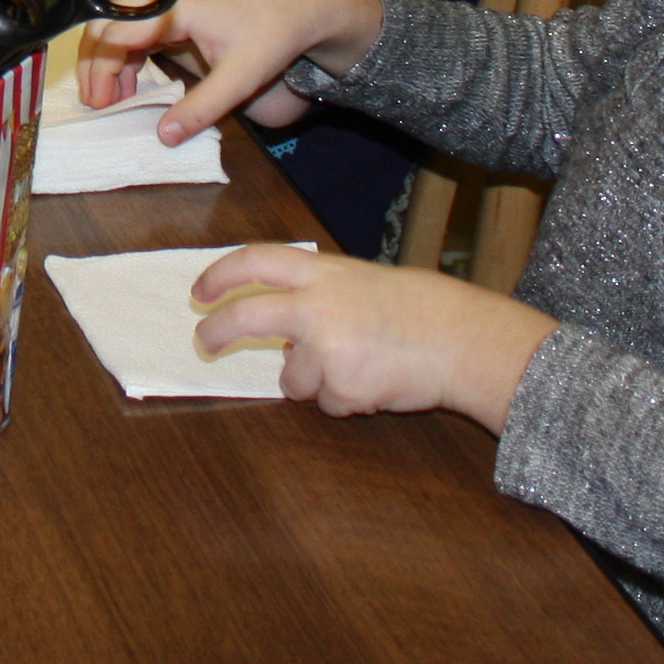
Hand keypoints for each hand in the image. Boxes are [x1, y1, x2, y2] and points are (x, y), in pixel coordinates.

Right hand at [80, 0, 380, 136]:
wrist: (299, 7)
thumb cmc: (272, 34)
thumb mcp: (240, 77)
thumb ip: (202, 108)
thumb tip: (163, 137)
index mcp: (174, 6)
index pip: (117, 32)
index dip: (102, 68)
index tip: (100, 103)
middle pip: (107, 26)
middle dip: (95, 65)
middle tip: (95, 105)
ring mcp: (167, 4)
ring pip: (118, 29)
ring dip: (108, 63)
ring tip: (109, 101)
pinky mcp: (174, 14)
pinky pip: (136, 33)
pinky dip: (125, 58)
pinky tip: (131, 87)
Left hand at [190, 245, 556, 427]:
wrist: (462, 342)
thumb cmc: (420, 310)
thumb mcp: (362, 282)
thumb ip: (319, 295)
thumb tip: (280, 329)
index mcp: (323, 272)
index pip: (255, 261)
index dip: (222, 275)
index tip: (200, 292)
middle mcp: (316, 305)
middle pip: (245, 316)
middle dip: (218, 332)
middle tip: (206, 343)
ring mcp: (326, 348)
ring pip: (292, 378)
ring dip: (314, 380)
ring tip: (361, 364)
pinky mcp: (341, 387)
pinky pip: (327, 403)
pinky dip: (346, 399)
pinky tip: (377, 381)